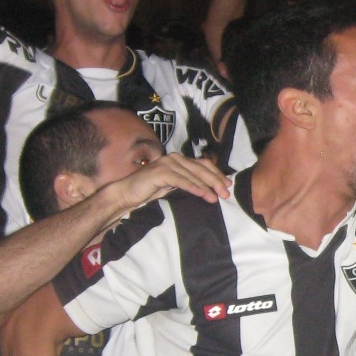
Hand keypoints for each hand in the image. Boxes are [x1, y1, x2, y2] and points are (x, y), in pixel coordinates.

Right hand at [100, 153, 229, 212]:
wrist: (127, 193)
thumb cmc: (150, 190)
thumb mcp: (174, 185)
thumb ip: (188, 182)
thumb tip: (210, 187)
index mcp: (179, 159)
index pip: (203, 164)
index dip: (217, 174)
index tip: (228, 185)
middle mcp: (174, 158)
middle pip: (201, 169)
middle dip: (216, 181)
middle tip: (226, 193)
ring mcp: (167, 163)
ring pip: (193, 175)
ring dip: (206, 187)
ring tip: (216, 197)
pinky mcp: (160, 172)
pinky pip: (181, 180)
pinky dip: (193, 187)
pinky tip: (203, 194)